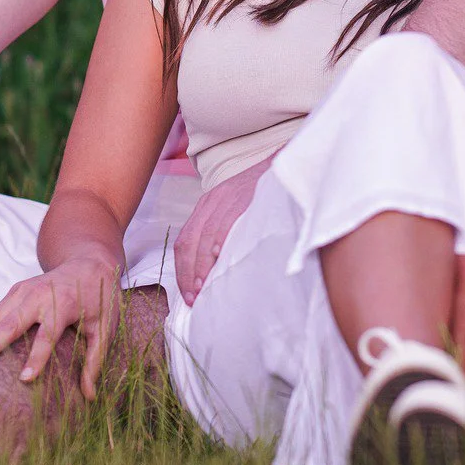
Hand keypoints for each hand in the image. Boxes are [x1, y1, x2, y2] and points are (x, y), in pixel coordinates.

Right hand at [0, 257, 122, 397]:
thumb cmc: (99, 299)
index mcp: (63, 304)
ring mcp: (24, 290)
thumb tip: (90, 397)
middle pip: (10, 322)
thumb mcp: (106, 328)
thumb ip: (95, 361)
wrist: (89, 262)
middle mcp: (39, 295)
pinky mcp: (15, 291)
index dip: (37, 357)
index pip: (47, 334)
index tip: (24, 379)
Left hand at [173, 155, 268, 304]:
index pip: (184, 242)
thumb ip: (222, 233)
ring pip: (205, 235)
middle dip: (188, 273)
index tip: (188, 293)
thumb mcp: (234, 209)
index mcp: (206, 207)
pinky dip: (220, 240)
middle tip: (194, 298)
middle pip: (189, 241)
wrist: (282, 165)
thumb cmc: (260, 194)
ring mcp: (226, 199)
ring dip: (201, 264)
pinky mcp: (243, 197)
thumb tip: (219, 270)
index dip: (182, 270)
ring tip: (204, 288)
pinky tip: (219, 257)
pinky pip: (226, 221)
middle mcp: (211, 202)